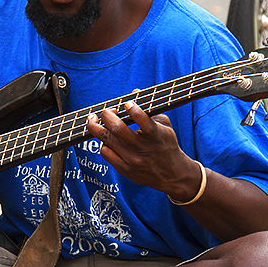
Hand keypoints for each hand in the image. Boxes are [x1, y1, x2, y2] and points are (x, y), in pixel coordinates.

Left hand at [85, 101, 201, 201]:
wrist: (172, 175)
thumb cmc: (166, 145)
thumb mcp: (164, 126)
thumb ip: (149, 110)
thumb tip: (134, 92)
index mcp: (156, 136)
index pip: (144, 121)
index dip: (133, 110)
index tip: (127, 103)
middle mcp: (143, 149)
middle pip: (117, 129)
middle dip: (107, 115)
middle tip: (107, 111)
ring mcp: (132, 160)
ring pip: (107, 140)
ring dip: (97, 127)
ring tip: (95, 120)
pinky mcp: (124, 169)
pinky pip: (105, 152)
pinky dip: (103, 142)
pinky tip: (106, 138)